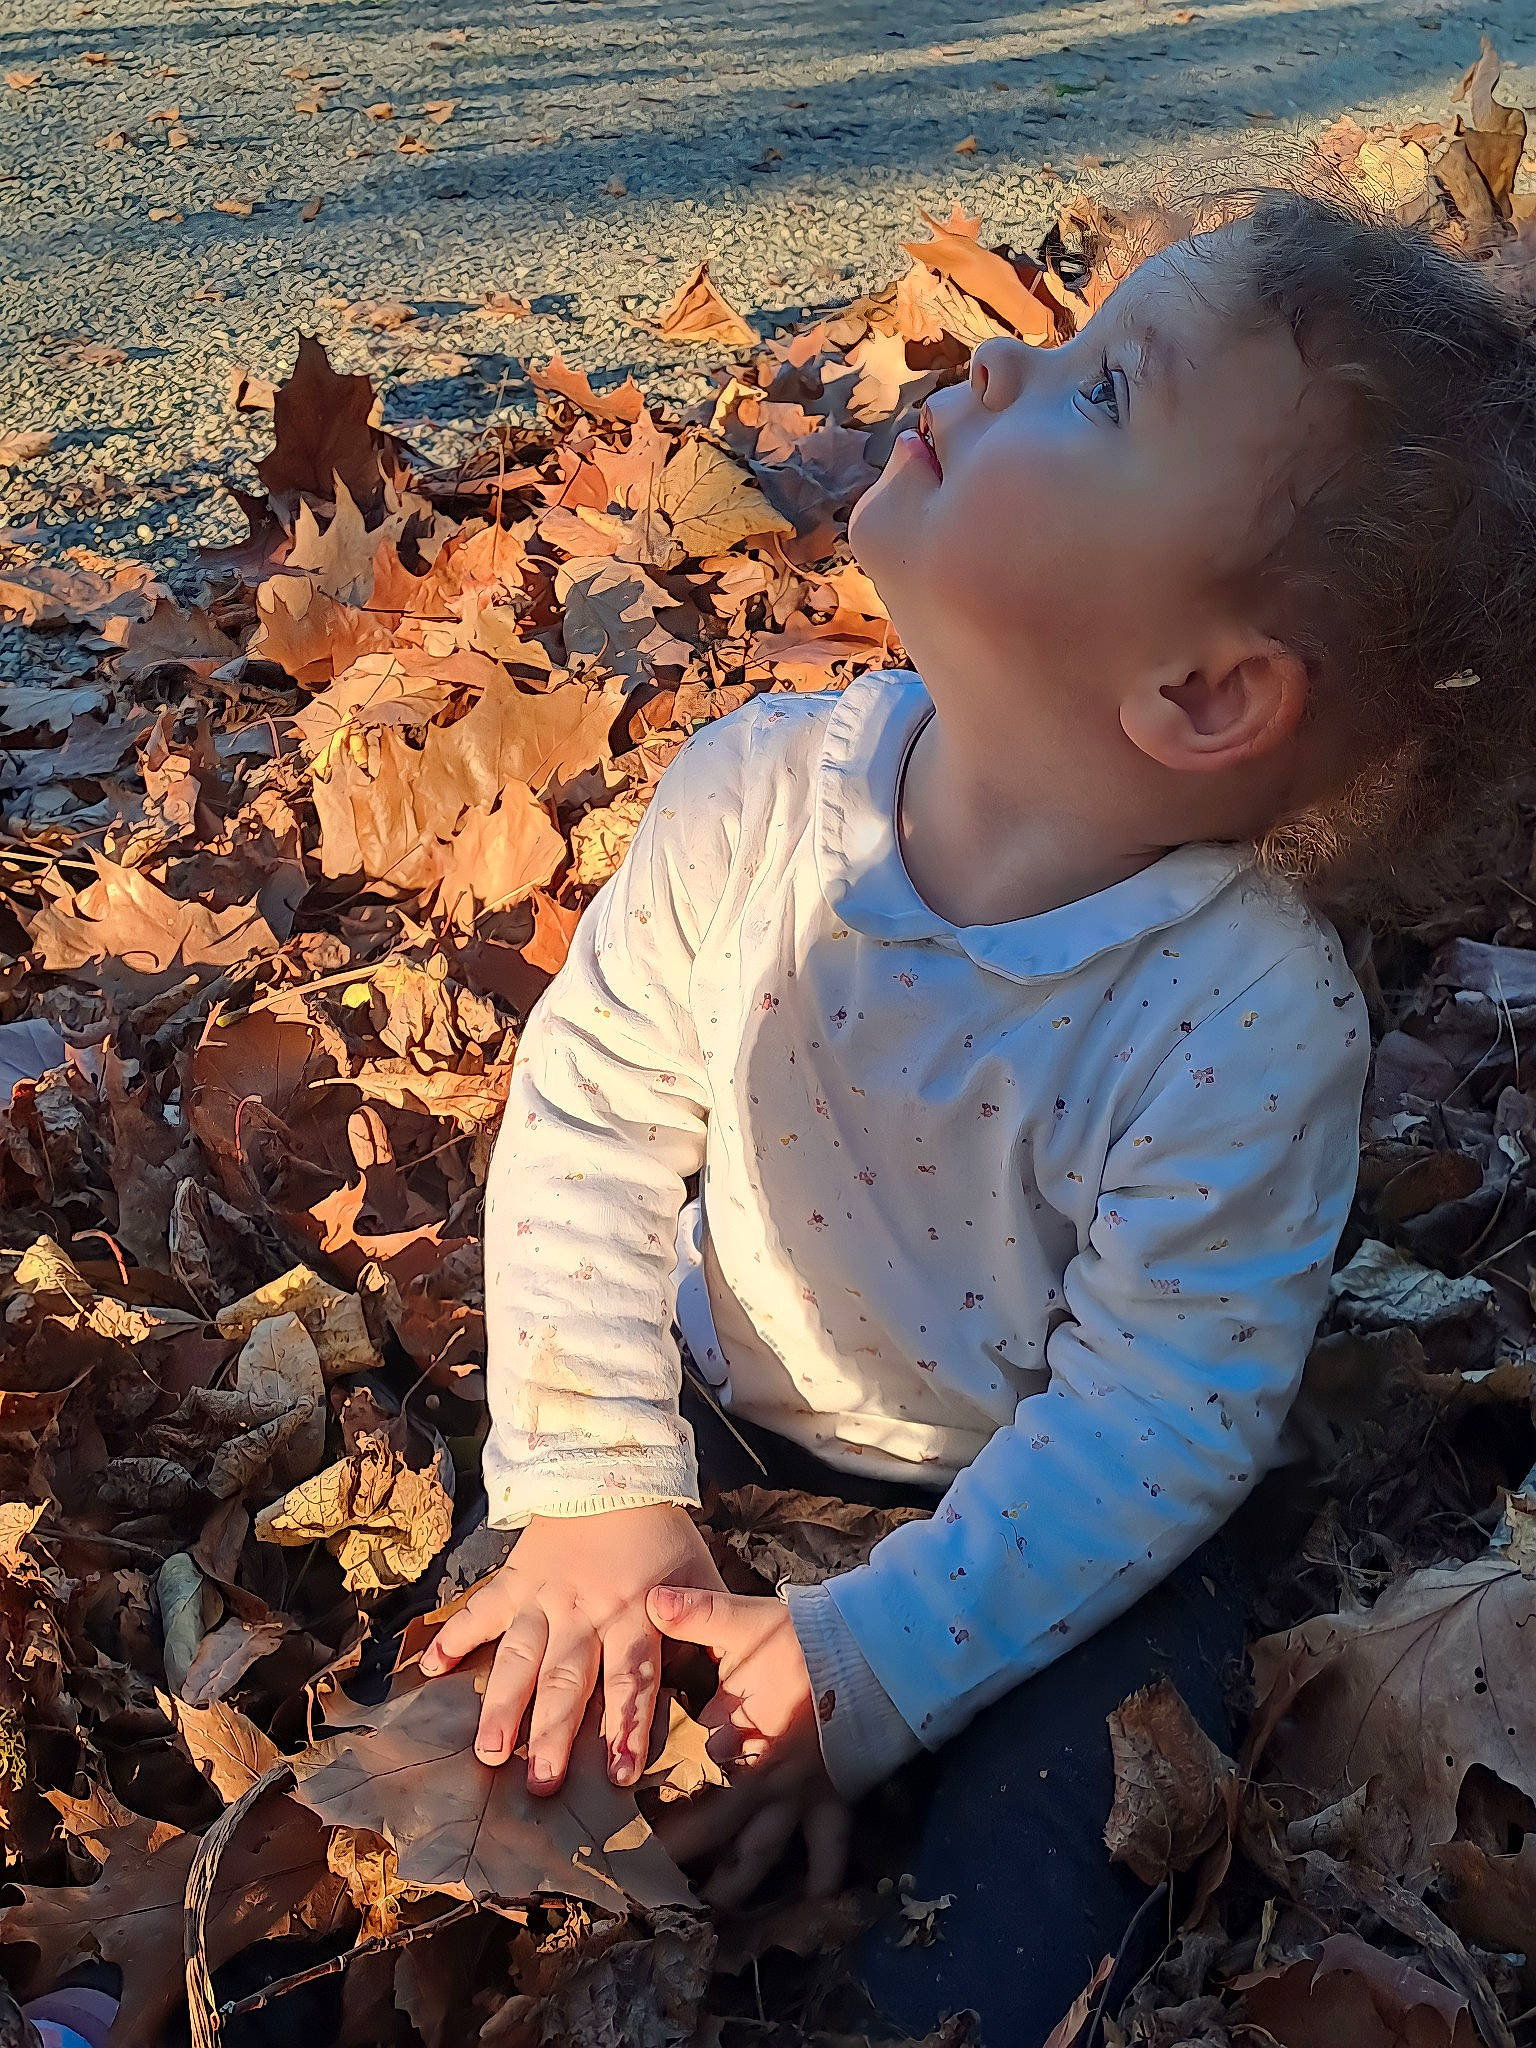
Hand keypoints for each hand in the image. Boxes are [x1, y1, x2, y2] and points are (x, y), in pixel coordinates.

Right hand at [418, 1503, 723, 1793]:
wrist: (611, 1465)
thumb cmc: (659, 1529)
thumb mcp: (696, 1569)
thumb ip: (708, 1618)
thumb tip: (734, 1664)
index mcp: (634, 1612)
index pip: (631, 1677)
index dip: (626, 1725)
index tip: (618, 1773)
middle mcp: (586, 1611)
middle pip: (568, 1680)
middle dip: (553, 1734)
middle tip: (541, 1784)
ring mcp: (545, 1596)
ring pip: (520, 1656)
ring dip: (502, 1704)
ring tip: (487, 1751)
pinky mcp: (516, 1578)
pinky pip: (482, 1610)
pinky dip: (455, 1637)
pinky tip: (430, 1671)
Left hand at [646, 1584, 849, 1910]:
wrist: (881, 1653)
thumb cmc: (809, 1638)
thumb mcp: (747, 1620)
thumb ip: (696, 1613)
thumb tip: (649, 1596)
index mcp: (731, 1734)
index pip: (676, 1771)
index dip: (643, 1793)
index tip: (610, 1812)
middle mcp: (759, 1777)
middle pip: (708, 1827)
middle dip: (673, 1856)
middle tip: (639, 1882)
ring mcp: (798, 1796)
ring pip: (759, 1854)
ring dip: (732, 1885)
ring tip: (707, 1911)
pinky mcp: (834, 1801)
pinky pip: (829, 1851)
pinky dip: (821, 1881)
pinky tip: (813, 1908)